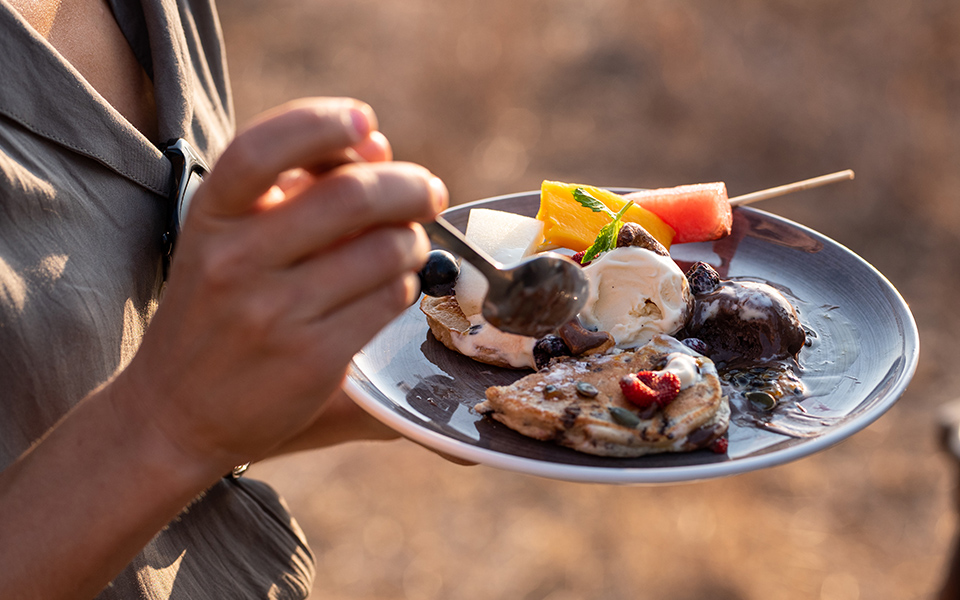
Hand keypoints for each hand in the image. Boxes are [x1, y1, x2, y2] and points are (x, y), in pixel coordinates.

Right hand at [113, 98, 447, 475]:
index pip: (263, 148)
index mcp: (211, 218)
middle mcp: (236, 261)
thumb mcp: (227, 241)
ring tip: (406, 247)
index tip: (366, 122)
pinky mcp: (312, 359)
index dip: (323, 122)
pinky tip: (390, 288)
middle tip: (429, 192)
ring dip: (412, 241)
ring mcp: (273, 313)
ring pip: (384, 250)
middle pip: (351, 196)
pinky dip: (404, 286)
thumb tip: (376, 145)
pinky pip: (388, 300)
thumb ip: (292, 189)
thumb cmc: (213, 313)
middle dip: (410, 186)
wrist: (174, 414)